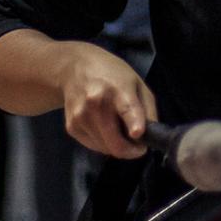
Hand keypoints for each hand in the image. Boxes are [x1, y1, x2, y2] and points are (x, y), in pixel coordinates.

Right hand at [58, 42, 157, 158]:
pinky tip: (103, 127)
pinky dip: (103, 143)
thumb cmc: (111, 75)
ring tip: (117, 128)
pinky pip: (94, 146)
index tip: (137, 133)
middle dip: (131, 151)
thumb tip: (149, 136)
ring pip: (106, 149)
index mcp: (118, 89)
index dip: (134, 123)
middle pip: (115, 143)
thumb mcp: (137, 84)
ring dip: (116, 146)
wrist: (74, 69)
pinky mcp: (71, 127)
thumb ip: (148, 110)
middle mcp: (96, 103)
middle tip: (137, 146)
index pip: (126, 108)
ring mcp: (81, 117)